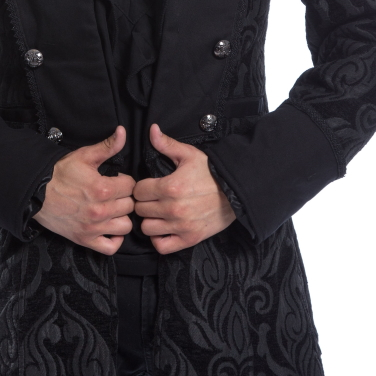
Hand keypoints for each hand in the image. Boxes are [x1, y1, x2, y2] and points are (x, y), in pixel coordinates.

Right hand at [34, 125, 134, 254]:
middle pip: (130, 206)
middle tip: (113, 194)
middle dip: (124, 197)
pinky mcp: (85, 240)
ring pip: (126, 226)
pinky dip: (115, 239)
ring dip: (121, 217)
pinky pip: (111, 247)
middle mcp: (101, 211)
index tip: (116, 180)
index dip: (125, 180)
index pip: (131, 186)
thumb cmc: (59, 173)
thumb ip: (107, 146)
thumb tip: (123, 132)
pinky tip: (110, 227)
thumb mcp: (84, 156)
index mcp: (103, 189)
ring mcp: (93, 228)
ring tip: (112, 209)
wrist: (35, 192)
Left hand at [132, 124, 235, 254]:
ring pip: (146, 228)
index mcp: (170, 187)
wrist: (237, 192)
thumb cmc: (212, 173)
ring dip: (150, 220)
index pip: (138, 191)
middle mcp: (173, 209)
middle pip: (140, 209)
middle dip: (144, 203)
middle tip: (154, 199)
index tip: (149, 186)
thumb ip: (167, 144)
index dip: (141, 187)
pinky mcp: (189, 239)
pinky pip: (161, 246)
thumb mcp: (190, 155)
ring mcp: (180, 226)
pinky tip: (164, 228)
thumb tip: (151, 129)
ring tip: (158, 213)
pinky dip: (159, 239)